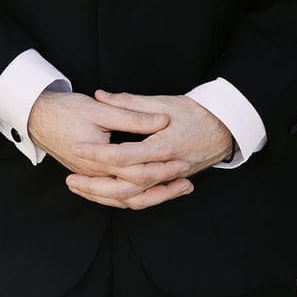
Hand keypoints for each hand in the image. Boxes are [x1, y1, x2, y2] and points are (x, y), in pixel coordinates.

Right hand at [27, 90, 194, 210]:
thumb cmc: (66, 111)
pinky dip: (134, 198)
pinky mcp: (90, 178)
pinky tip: (149, 191)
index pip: (137, 170)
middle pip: (134, 193)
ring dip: (152, 197)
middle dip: (163, 189)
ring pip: (125, 200)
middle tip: (187, 183)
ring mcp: (91, 179)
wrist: (38, 117)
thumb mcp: (101, 110)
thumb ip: (132, 116)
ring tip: (176, 190)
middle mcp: (96, 175)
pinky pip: (114, 197)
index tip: (183, 161)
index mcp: (100, 159)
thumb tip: (162, 120)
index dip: (162, 167)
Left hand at [64, 91, 233, 209]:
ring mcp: (168, 180)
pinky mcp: (169, 185)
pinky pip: (144, 199)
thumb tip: (101, 95)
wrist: (225, 129)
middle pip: (125, 187)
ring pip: (134, 199)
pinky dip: (123, 200)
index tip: (77, 148)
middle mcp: (165, 169)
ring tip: (82, 190)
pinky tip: (106, 196)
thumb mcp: (163, 102)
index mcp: (162, 146)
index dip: (98, 153)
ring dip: (105, 198)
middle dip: (95, 187)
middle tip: (70, 180)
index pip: (123, 156)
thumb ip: (130, 102)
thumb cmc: (196, 113)